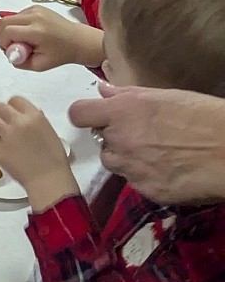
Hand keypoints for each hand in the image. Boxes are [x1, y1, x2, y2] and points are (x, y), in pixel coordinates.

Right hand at [0, 5, 104, 70]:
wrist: (79, 40)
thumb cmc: (61, 54)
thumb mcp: (39, 65)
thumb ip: (19, 62)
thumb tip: (8, 53)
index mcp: (37, 32)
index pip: (7, 32)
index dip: (3, 43)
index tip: (10, 51)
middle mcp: (35, 17)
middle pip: (4, 22)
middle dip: (2, 35)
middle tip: (11, 46)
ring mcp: (36, 10)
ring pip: (9, 18)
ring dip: (9, 30)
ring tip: (22, 41)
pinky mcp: (36, 7)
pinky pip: (17, 15)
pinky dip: (16, 25)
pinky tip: (28, 33)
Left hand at [0, 96, 78, 212]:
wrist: (50, 181)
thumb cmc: (54, 162)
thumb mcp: (50, 133)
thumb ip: (36, 121)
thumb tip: (25, 116)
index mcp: (35, 116)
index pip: (15, 100)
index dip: (10, 106)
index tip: (9, 114)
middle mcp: (20, 122)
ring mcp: (8, 135)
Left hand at [69, 81, 224, 203]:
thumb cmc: (203, 116)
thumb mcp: (164, 96)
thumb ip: (126, 94)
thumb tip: (102, 89)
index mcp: (122, 112)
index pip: (78, 114)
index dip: (86, 115)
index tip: (96, 117)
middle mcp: (121, 141)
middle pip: (100, 142)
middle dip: (115, 139)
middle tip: (142, 136)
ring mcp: (133, 169)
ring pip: (115, 164)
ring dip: (127, 159)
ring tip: (156, 154)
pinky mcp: (148, 191)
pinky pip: (135, 183)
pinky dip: (146, 177)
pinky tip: (168, 170)